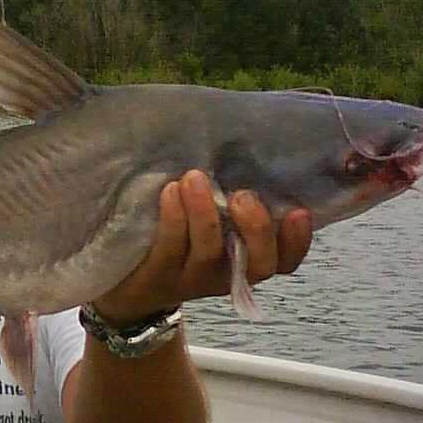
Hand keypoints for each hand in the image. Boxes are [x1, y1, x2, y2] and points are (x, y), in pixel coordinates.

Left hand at [92, 170, 311, 324]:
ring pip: (208, 253)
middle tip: (242, 196)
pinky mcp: (157, 277)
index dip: (297, 241)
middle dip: (256, 229)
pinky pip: (169, 249)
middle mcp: (225, 275)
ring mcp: (191, 280)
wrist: (124, 281)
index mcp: (244, 261)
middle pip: (258, 265)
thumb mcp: (209, 216)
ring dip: (204, 214)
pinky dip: (172, 218)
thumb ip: (230, 192)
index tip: (298, 210)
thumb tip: (247, 142)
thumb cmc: (175, 233)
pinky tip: (169, 191)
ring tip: (194, 178)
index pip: (284, 260)